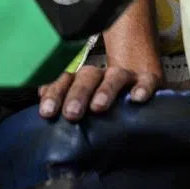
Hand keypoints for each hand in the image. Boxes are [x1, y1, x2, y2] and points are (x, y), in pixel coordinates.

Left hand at [37, 62, 162, 121]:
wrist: (140, 82)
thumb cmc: (106, 97)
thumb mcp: (85, 101)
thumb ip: (64, 97)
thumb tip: (41, 95)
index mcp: (83, 80)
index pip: (66, 80)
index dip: (55, 93)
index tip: (47, 111)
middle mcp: (103, 75)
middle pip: (87, 76)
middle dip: (78, 94)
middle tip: (71, 113)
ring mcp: (126, 76)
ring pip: (114, 76)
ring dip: (105, 90)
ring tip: (98, 107)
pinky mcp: (149, 80)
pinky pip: (147, 81)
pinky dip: (142, 87)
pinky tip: (137, 98)